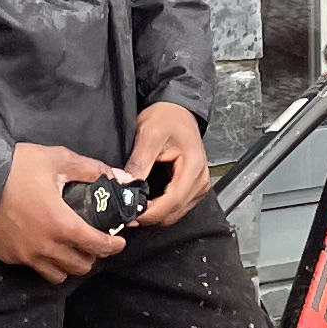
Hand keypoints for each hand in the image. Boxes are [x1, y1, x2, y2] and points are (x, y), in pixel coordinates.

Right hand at [0, 142, 124, 282]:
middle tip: (92, 242)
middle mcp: (45, 247)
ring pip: (57, 275)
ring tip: (69, 249)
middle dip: (92, 257)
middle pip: (79, 267)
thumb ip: (91, 170)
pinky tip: (42, 245)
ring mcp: (25, 255)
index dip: (113, 246)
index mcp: (62, 224)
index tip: (118, 241)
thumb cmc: (19, 166)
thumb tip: (119, 177)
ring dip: (68, 265)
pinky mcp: (7, 256)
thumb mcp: (59, 159)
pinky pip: (32, 267)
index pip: (98, 246)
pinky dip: (44, 261)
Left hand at [130, 100, 209, 226]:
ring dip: (155, 215)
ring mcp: (199, 185)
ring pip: (176, 213)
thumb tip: (126, 185)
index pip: (173, 200)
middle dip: (150, 216)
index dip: (151, 212)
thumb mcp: (149, 135)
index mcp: (193, 165)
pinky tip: (147, 204)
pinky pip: (178, 207)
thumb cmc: (167, 118)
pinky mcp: (194, 188)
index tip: (131, 215)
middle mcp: (201, 179)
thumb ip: (139, 162)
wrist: (177, 110)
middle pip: (175, 211)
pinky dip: (161, 210)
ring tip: (134, 208)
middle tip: (126, 213)